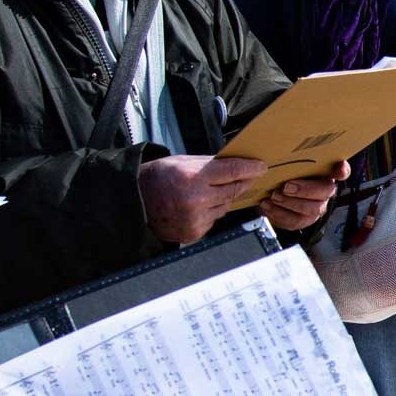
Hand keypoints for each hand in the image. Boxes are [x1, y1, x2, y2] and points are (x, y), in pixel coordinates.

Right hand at [140, 153, 271, 245]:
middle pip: (233, 190)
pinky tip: (197, 206)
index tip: (260, 167)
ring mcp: (195, 219)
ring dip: (222, 198)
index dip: (250, 168)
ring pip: (224, 206)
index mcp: (193, 178)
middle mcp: (196, 201)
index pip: (232, 171)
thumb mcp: (183, 162)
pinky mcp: (194, 233)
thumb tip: (236, 164)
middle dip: (241, 182)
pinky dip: (210, 212)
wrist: (135, 201)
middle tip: (247, 176)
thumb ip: (210, 164)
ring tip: (205, 192)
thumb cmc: (157, 179)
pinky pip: (213, 220)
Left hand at [261, 158, 347, 232]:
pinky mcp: (303, 220)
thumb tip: (272, 155)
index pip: (342, 171)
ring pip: (312, 209)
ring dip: (290, 203)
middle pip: (326, 191)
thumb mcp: (286, 165)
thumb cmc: (282, 176)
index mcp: (324, 174)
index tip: (340, 167)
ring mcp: (316, 207)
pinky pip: (296, 220)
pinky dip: (279, 213)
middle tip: (287, 186)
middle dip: (305, 189)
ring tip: (274, 196)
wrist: (269, 195)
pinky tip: (268, 205)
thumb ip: (289, 160)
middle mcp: (324, 191)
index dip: (343, 170)